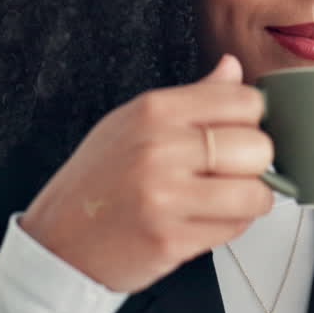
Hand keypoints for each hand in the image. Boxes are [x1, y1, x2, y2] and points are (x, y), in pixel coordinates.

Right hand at [19, 54, 274, 292]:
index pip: (244, 101)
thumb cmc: (97, 183)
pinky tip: (202, 221)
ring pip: (254, 192)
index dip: (251, 121)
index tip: (237, 134)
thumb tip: (232, 68)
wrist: (56, 245)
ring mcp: (165, 196)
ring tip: (223, 200)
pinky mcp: (171, 239)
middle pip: (257, 147)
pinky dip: (229, 227)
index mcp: (154, 110)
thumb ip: (192, 97)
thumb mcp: (133, 123)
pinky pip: (235, 229)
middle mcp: (159, 148)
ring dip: (249, 200)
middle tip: (231, 173)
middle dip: (254, 164)